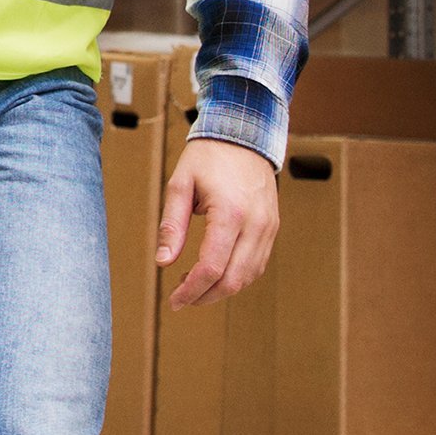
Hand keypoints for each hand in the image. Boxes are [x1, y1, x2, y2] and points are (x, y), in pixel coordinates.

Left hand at [155, 133, 281, 307]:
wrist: (244, 134)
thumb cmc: (209, 156)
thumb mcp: (180, 185)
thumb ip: (172, 225)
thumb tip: (163, 262)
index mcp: (231, 213)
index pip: (212, 267)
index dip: (191, 290)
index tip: (174, 300)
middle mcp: (255, 224)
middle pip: (233, 280)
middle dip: (205, 296)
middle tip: (182, 298)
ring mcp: (268, 227)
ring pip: (248, 276)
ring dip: (222, 289)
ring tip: (195, 285)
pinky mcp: (272, 227)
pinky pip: (258, 264)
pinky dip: (238, 276)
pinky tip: (217, 272)